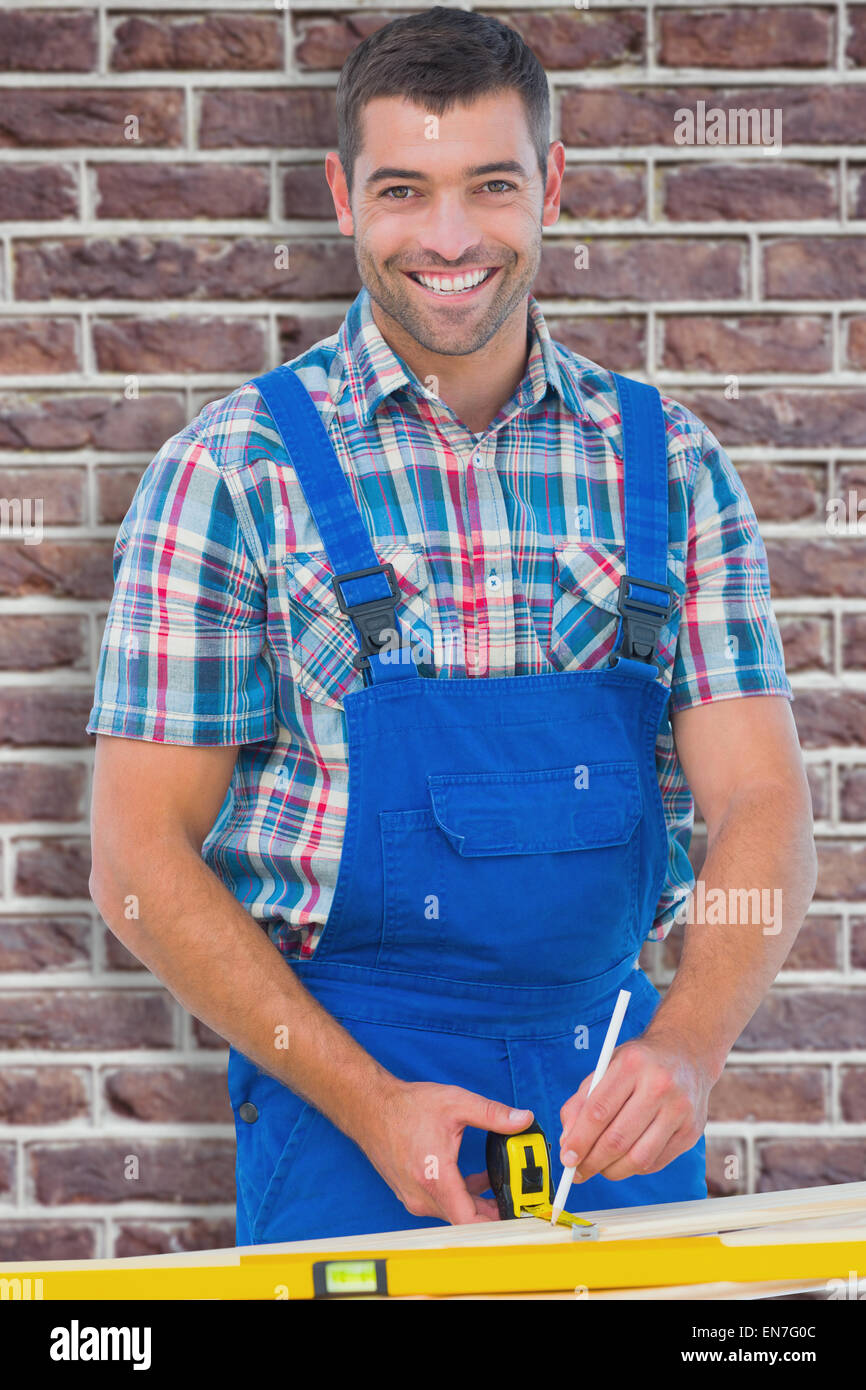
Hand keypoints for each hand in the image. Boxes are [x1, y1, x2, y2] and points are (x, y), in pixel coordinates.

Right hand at [359, 1080, 533, 1224]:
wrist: (371, 1108)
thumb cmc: (407, 1107)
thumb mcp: (456, 1103)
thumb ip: (493, 1114)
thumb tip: (522, 1119)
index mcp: (435, 1178)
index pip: (470, 1221)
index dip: (497, 1223)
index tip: (517, 1215)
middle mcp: (422, 1196)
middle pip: (465, 1218)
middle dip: (493, 1210)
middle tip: (516, 1196)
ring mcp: (414, 1198)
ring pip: (454, 1212)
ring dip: (477, 1202)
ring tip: (497, 1184)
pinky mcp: (410, 1195)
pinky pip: (442, 1205)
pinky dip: (460, 1196)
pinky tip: (472, 1180)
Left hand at [558, 1030, 713, 1182]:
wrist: (687, 1052)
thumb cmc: (640, 1062)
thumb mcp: (605, 1066)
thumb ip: (581, 1101)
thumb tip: (568, 1141)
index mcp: (631, 1064)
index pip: (598, 1111)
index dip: (579, 1140)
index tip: (567, 1158)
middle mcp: (659, 1086)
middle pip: (617, 1139)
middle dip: (592, 1162)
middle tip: (577, 1172)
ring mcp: (679, 1110)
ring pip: (638, 1158)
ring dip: (612, 1171)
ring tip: (599, 1168)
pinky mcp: (691, 1131)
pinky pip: (655, 1162)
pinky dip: (633, 1168)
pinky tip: (623, 1160)